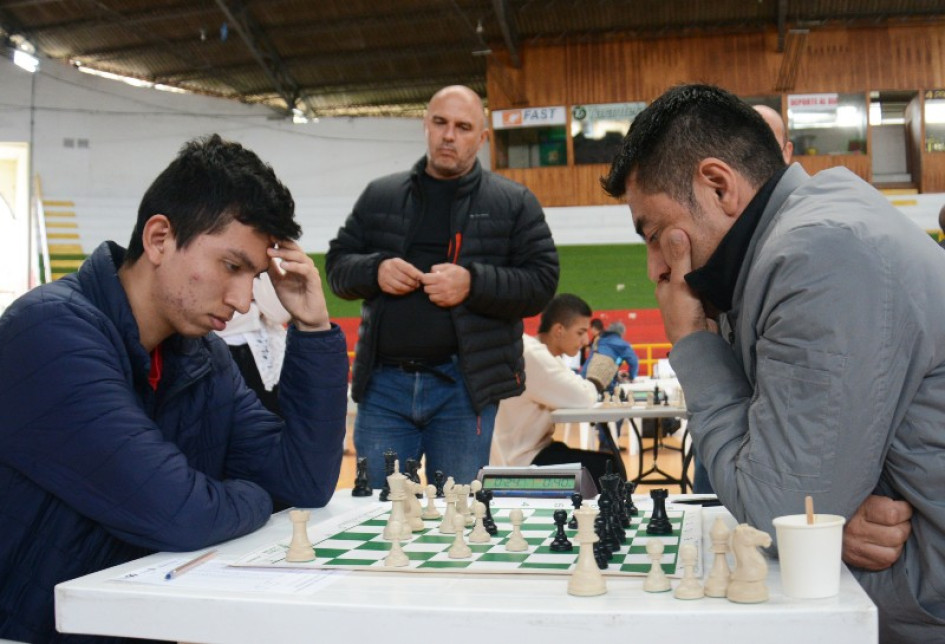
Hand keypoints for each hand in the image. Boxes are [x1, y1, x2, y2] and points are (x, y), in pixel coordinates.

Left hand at [266, 241, 330, 330]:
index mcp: (295, 265)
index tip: (265, 237)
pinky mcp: (315, 280)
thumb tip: (262, 256)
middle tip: (269, 238)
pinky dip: (294, 266)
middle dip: (282, 242)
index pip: (288, 248)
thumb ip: (272, 269)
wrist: (304, 317)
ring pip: (300, 256)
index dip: (278, 242)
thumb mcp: (277, 282)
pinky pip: (305, 269)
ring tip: (272, 252)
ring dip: (285, 253)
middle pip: (295, 248)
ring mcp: (310, 272)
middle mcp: (304, 266)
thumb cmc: (293, 300)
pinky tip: (282, 265)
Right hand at [378, 258, 422, 294]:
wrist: (381, 268)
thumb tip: (422, 277)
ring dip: (408, 289)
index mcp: (395, 262)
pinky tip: (406, 290)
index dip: (416, 275)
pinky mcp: (383, 286)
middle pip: (404, 279)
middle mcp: (388, 269)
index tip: (421, 279)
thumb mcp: (403, 264)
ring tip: (412, 288)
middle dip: (413, 283)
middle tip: (417, 285)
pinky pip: (395, 291)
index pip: (408, 269)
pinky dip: (402, 292)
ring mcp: (385, 278)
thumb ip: (413, 270)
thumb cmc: (397, 267)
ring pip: (399, 286)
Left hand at [421, 263, 470, 307]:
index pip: (424, 279)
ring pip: (430, 297)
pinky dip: (438, 299)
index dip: (426, 277)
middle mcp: (442, 288)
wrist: (471, 284)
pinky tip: (442, 294)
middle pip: (426, 289)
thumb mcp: (448, 266)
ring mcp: (445, 297)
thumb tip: (429, 273)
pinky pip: (436, 302)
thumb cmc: (458, 273)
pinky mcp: (447, 303)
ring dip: (433, 293)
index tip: (430, 277)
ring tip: (438, 289)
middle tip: (434, 283)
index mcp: (441, 278)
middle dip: (429, 285)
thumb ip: (436, 268)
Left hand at [656, 229, 709, 343]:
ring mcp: (689, 300)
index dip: (676, 250)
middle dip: (692, 259)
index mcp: (664, 287)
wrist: (698, 343)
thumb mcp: (680, 282)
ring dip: (703, 270)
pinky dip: (711, 282)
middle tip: (703, 240)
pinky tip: (719, 271)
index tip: (686, 233)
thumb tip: (675, 231)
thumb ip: (680, 258)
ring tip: (714, 250)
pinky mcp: (703, 306)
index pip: (668, 263)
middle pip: (683, 270)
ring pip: (696, 279)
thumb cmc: (682, 316)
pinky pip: (707, 289)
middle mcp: (674, 293)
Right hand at [842, 495, 911, 570]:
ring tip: (892, 533)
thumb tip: (903, 500)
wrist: (819, 518)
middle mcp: (855, 531)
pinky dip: (888, 553)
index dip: (905, 510)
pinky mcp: (857, 560)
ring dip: (897, 543)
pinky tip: (884, 544)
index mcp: (857, 509)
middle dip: (903, 526)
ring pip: (893, 552)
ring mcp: (855, 548)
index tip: (903, 507)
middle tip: (898, 520)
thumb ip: (878, 496)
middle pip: (897, 535)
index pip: (893, 514)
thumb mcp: (858, 493)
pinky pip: (883, 563)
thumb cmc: (846, 502)